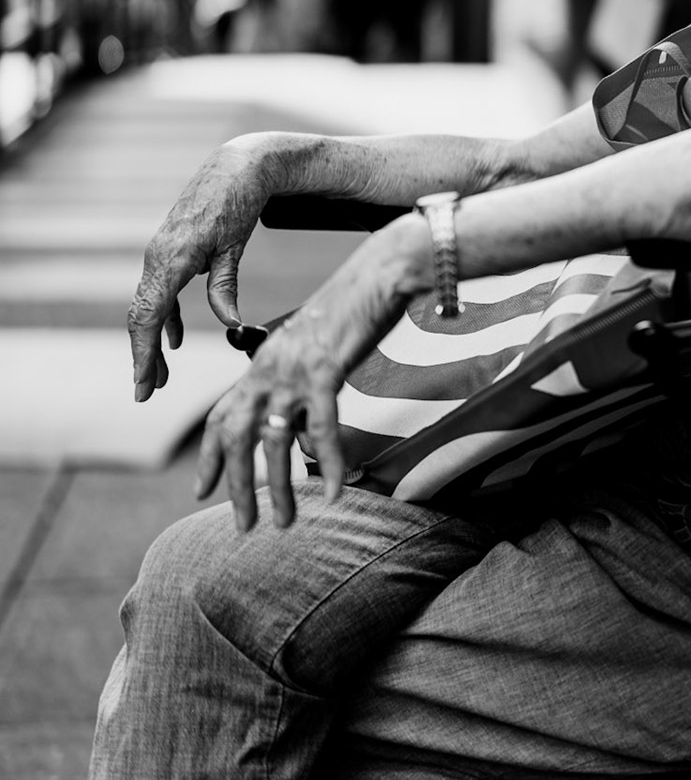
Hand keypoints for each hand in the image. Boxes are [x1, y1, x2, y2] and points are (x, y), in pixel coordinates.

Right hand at [127, 139, 281, 401]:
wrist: (234, 168)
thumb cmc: (237, 205)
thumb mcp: (235, 249)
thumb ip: (226, 290)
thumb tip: (232, 327)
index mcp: (171, 259)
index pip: (150, 316)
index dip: (145, 353)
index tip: (145, 384)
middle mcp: (157, 258)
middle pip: (142, 318)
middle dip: (143, 357)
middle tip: (148, 392)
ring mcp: (158, 254)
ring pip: (148, 307)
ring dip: (153, 342)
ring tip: (161, 376)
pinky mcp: (167, 253)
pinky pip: (160, 293)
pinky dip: (166, 318)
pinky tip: (174, 339)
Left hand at [196, 228, 420, 529]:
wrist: (380, 273)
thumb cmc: (356, 307)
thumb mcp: (314, 346)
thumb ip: (301, 381)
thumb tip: (304, 422)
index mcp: (263, 363)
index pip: (222, 415)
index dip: (209, 456)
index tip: (201, 490)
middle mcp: (268, 370)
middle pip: (237, 437)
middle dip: (236, 486)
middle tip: (242, 525)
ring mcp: (294, 372)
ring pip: (275, 442)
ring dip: (278, 489)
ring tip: (284, 522)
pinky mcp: (325, 372)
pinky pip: (322, 429)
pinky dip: (328, 464)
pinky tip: (333, 491)